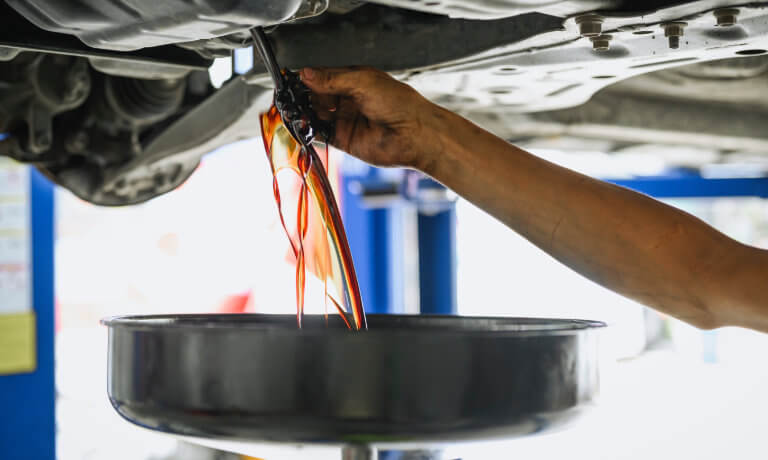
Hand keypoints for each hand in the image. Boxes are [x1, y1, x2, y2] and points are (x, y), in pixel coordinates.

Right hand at [300, 67, 446, 170]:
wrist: (414, 134)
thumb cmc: (399, 104)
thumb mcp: (362, 82)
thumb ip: (332, 79)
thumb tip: (306, 74)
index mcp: (354, 80)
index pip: (322, 77)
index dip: (307, 79)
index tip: (292, 80)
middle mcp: (348, 100)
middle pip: (316, 96)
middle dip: (303, 97)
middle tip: (291, 98)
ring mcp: (345, 120)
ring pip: (316, 115)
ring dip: (304, 114)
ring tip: (295, 112)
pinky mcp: (344, 140)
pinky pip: (321, 134)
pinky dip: (310, 131)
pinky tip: (303, 126)